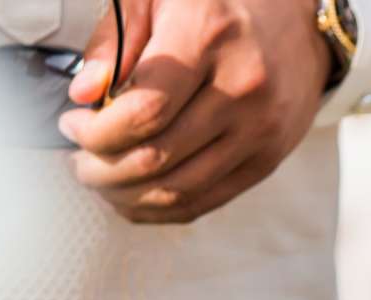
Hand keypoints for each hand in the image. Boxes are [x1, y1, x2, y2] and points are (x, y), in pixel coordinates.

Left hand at [60, 0, 332, 225]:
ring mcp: (260, 129)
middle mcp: (242, 86)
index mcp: (208, 35)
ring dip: (129, 195)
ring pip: (180, 188)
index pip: (145, 110)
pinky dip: (163, 208)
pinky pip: (207, 201)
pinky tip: (136, 197)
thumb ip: (115, 40)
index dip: (98, 131)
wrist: (297, 23)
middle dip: (104, 169)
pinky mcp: (268, 158)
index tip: (73, 126)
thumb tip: (84, 94)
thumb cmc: (218, 3)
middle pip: (158, 156)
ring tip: (103, 181)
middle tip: (80, 161)